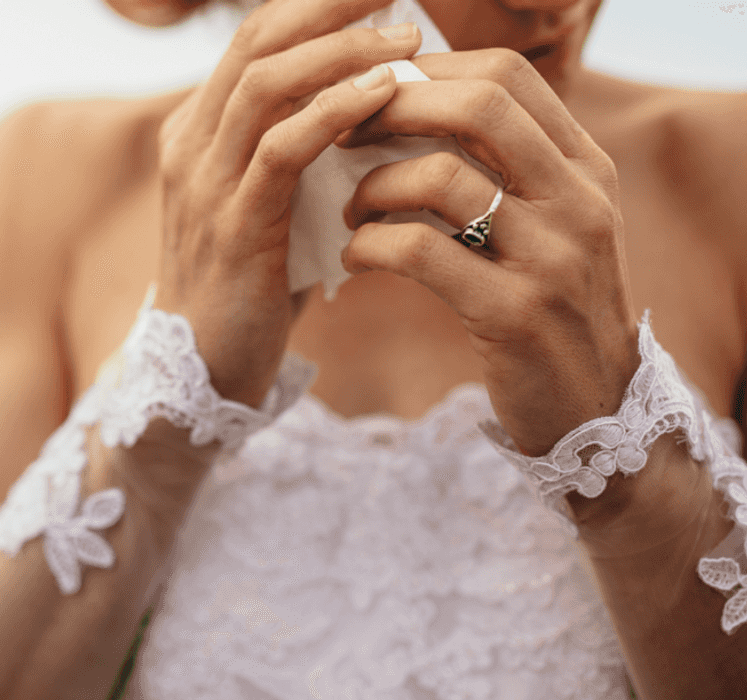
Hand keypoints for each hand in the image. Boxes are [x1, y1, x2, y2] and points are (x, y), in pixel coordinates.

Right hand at [153, 0, 422, 406]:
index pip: (254, 40)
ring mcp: (205, 183)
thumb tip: (379, 107)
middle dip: (328, 8)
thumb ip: (301, 154)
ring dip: (340, 52)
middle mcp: (192, 144)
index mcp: (198, 132)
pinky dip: (332, 113)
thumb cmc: (252, 284)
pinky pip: (280, 150)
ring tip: (406, 38)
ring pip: (265, 84)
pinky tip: (382, 95)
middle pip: (255, 42)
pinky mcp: (233, 225)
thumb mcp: (271, 204)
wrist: (204, 368)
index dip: (314, 5)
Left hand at [340, 49, 637, 455]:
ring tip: (350, 211)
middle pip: (478, 105)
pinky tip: (354, 257)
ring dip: (373, 186)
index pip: (506, 75)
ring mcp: (551, 257)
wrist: (595, 410)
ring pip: (440, 177)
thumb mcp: (553, 225)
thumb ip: (508, 167)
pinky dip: (370, 246)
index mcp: (585, 167)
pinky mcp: (514, 314)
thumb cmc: (551, 308)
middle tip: (344, 136)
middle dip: (393, 109)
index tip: (374, 95)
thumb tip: (418, 105)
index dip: (428, 71)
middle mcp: (578, 200)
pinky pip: (420, 253)